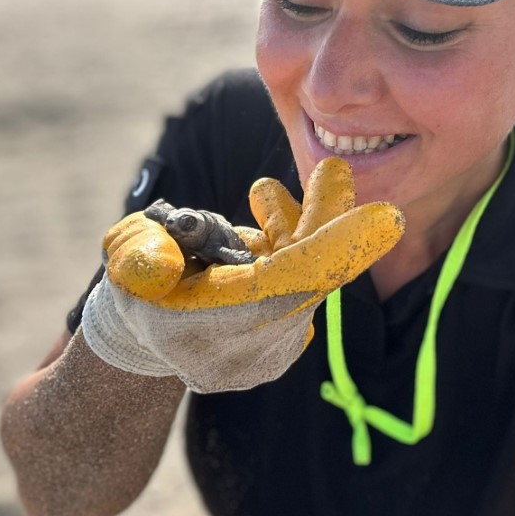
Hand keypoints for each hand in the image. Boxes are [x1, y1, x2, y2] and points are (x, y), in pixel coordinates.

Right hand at [82, 158, 404, 392]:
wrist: (146, 338)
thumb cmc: (135, 290)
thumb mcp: (125, 267)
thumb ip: (138, 259)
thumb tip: (164, 259)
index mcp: (216, 329)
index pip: (291, 284)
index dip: (337, 247)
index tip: (389, 217)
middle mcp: (255, 344)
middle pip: (314, 274)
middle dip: (327, 220)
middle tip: (334, 171)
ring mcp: (274, 342)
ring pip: (310, 270)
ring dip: (300, 225)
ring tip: (277, 189)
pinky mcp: (285, 330)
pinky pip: (304, 276)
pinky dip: (292, 241)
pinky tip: (265, 211)